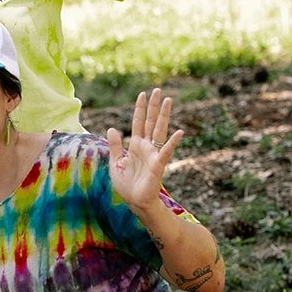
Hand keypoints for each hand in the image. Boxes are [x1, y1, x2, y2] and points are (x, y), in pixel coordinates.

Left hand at [107, 89, 182, 213]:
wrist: (134, 201)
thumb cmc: (127, 184)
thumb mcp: (115, 162)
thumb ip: (115, 145)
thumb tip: (112, 128)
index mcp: (135, 145)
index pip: (138, 122)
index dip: (140, 109)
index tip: (143, 94)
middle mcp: (146, 146)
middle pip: (151, 122)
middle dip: (154, 106)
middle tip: (158, 90)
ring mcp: (153, 154)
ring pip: (159, 130)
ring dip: (163, 116)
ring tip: (168, 101)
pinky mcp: (158, 164)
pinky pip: (165, 151)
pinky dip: (172, 142)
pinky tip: (179, 132)